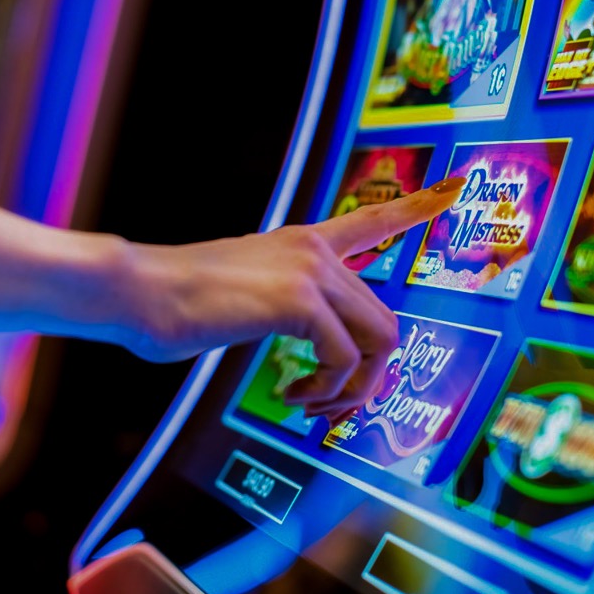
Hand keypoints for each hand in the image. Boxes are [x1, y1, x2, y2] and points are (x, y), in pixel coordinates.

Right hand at [127, 178, 465, 420]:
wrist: (138, 291)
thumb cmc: (175, 302)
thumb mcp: (243, 295)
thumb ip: (283, 308)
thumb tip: (304, 344)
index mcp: (302, 243)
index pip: (375, 218)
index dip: (419, 207)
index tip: (456, 188)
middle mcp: (315, 251)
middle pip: (386, 319)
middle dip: (367, 376)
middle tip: (323, 405)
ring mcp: (311, 272)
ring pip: (379, 341)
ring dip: (350, 390)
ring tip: (307, 406)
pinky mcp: (299, 301)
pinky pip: (344, 360)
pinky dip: (324, 392)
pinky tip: (289, 396)